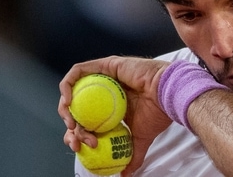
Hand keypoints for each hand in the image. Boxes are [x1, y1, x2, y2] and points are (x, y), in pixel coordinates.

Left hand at [58, 56, 172, 175]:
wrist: (167, 96)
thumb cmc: (158, 112)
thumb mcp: (141, 138)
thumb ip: (132, 154)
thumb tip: (126, 173)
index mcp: (111, 107)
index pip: (86, 119)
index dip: (76, 133)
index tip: (77, 146)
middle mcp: (106, 91)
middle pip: (77, 106)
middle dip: (70, 125)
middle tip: (75, 137)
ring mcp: (105, 77)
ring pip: (75, 89)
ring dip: (66, 107)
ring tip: (72, 122)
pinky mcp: (105, 65)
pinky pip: (79, 71)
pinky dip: (68, 85)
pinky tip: (69, 101)